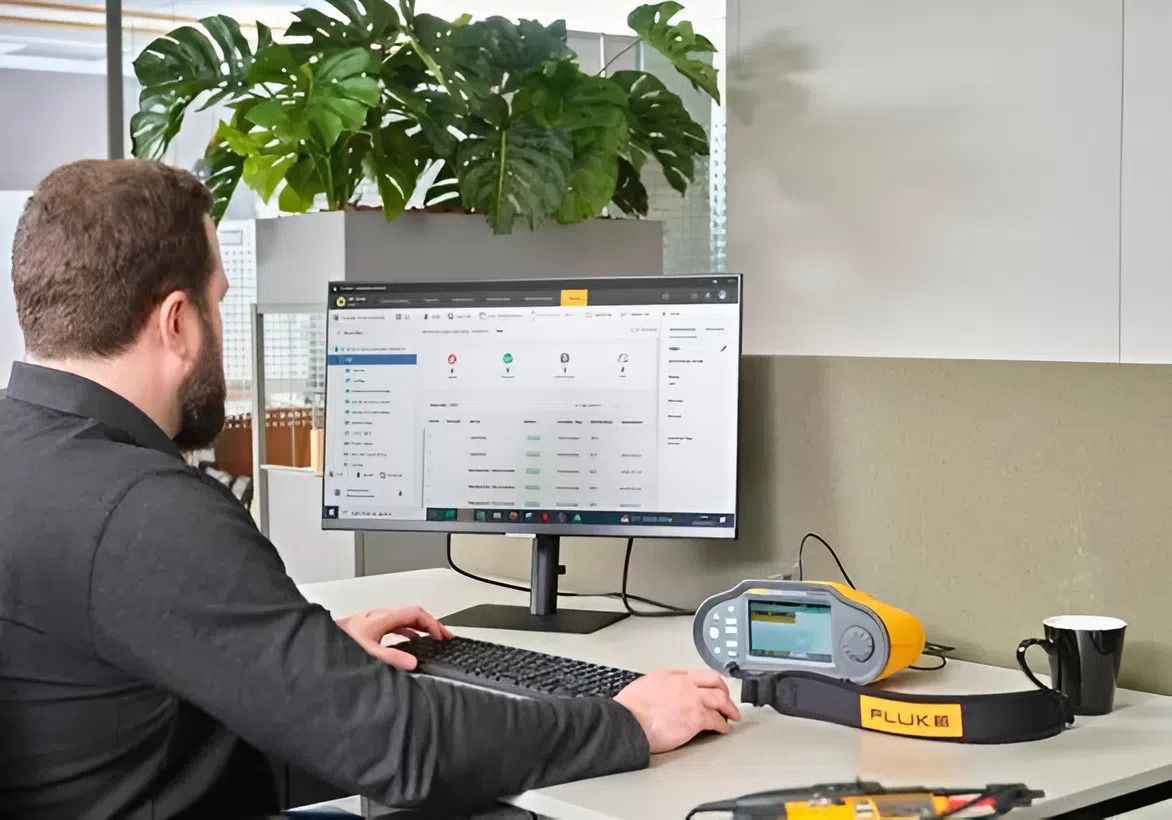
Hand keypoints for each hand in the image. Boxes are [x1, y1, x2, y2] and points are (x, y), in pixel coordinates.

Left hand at [336, 605, 454, 670]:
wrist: (314, 642)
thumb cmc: (336, 643)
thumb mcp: (368, 653)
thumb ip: (392, 658)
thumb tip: (412, 663)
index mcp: (381, 618)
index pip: (415, 613)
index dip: (433, 623)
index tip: (442, 636)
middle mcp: (377, 617)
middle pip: (411, 614)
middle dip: (431, 624)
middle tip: (443, 636)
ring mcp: (372, 621)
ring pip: (402, 620)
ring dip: (419, 628)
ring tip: (430, 638)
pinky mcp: (366, 629)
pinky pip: (393, 626)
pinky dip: (406, 633)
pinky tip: (406, 643)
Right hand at [614, 669, 741, 752]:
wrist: (628, 722)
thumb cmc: (630, 708)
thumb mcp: (646, 684)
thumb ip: (661, 683)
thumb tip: (665, 687)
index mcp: (673, 676)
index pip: (699, 673)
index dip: (711, 681)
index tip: (714, 686)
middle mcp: (685, 685)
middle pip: (714, 682)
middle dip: (724, 690)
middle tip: (728, 698)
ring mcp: (692, 701)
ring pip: (720, 699)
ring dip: (729, 707)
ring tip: (732, 714)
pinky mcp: (695, 719)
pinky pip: (716, 720)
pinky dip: (722, 724)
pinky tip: (723, 728)